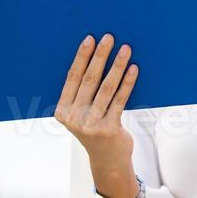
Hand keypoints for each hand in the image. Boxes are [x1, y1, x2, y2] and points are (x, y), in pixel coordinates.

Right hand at [55, 33, 138, 169]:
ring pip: (106, 88)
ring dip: (117, 65)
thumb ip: (83, 93)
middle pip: (89, 79)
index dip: (81, 57)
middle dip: (100, 56)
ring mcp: (91, 124)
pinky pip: (120, 100)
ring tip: (126, 49)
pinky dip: (128, 82)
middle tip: (109, 37)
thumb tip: (96, 56)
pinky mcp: (108, 128)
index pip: (72, 77)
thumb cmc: (95, 128)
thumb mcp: (81, 113)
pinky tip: (134, 69)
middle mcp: (73, 117)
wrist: (107, 159)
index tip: (90, 39)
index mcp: (62, 110)